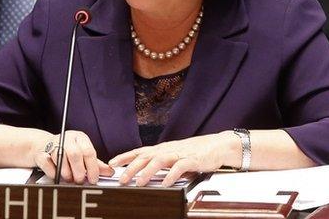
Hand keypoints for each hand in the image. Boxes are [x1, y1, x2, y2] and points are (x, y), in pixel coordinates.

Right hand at [33, 130, 113, 183]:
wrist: (42, 147)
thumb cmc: (67, 152)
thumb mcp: (83, 155)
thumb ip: (96, 164)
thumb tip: (111, 172)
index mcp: (80, 138)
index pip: (89, 151)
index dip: (92, 168)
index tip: (94, 180)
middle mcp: (67, 138)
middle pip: (75, 155)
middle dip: (79, 172)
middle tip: (80, 181)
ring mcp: (52, 144)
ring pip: (61, 159)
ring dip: (67, 174)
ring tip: (69, 178)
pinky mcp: (41, 152)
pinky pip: (48, 165)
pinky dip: (54, 173)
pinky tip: (57, 174)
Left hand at [108, 131, 237, 186]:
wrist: (217, 145)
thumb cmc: (194, 152)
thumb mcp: (173, 155)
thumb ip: (160, 162)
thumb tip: (144, 171)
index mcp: (162, 149)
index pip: (139, 151)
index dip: (125, 156)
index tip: (111, 163)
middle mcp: (167, 149)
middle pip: (145, 156)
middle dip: (131, 167)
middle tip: (121, 178)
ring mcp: (179, 154)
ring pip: (159, 160)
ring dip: (147, 171)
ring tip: (138, 182)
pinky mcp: (191, 159)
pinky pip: (179, 167)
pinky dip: (171, 176)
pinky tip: (165, 184)